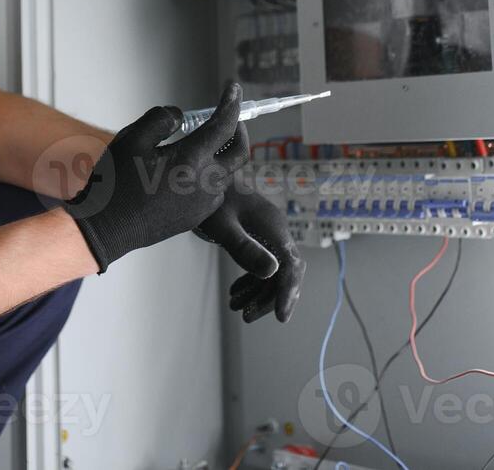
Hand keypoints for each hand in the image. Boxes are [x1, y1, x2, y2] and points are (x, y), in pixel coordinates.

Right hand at [63, 82, 247, 272]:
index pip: (224, 124)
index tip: (233, 87)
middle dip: (240, 130)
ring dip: (225, 154)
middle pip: (239, 152)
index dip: (232, 102)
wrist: (108, 228)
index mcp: (192, 159)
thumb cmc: (116, 182)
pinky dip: (213, 176)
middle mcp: (206, 182)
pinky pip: (215, 192)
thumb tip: (180, 117)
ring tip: (209, 143)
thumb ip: (160, 120)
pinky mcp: (196, 218)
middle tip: (231, 116)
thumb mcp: (132, 139)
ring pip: (228, 174)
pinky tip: (194, 172)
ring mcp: (203, 203)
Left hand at [194, 179, 304, 322]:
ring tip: (235, 307)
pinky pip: (262, 263)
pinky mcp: (257, 234)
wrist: (202, 176)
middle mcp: (276, 230)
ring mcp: (268, 232)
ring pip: (273, 270)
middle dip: (268, 298)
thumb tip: (273, 273)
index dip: (288, 293)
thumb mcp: (223, 227)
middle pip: (284, 272)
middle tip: (246, 317)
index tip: (281, 318)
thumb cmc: (210, 198)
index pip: (291, 266)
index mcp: (273, 227)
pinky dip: (251, 280)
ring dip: (257, 292)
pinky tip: (234, 293)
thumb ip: (246, 249)